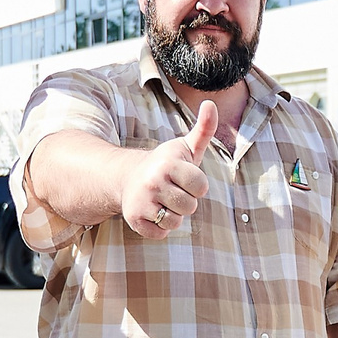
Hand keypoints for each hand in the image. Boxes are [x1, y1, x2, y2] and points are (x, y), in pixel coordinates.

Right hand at [123, 100, 217, 237]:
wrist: (127, 177)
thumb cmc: (166, 163)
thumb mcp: (185, 147)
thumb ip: (204, 129)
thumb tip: (210, 104)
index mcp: (168, 164)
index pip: (201, 187)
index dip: (196, 185)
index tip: (184, 177)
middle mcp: (153, 182)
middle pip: (190, 206)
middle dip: (185, 200)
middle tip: (171, 189)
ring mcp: (142, 201)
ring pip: (176, 221)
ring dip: (173, 214)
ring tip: (162, 200)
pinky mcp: (134, 219)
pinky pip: (161, 233)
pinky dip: (160, 227)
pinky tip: (152, 211)